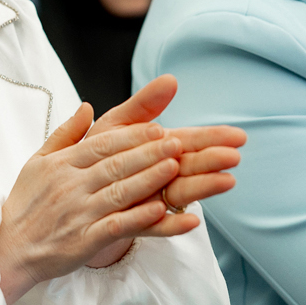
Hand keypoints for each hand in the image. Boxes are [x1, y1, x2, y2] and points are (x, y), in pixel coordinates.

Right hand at [0, 75, 244, 304]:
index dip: (132, 136)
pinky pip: (116, 226)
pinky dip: (139, 218)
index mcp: (61, 164)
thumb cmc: (25, 206)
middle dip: (149, 152)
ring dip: (150, 178)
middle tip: (177, 142)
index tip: (158, 128)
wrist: (6, 249)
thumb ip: (65, 134)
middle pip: (116, 164)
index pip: (102, 144)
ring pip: (120, 192)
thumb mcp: (37, 162)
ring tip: (176, 167)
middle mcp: (70, 186)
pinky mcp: (83, 241)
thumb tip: (87, 107)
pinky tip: (160, 209)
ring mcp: (78, 214)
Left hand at [87, 74, 244, 245]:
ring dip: (204, 187)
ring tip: (227, 181)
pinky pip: (155, 225)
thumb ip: (144, 104)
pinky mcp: (136, 223)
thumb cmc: (94, 154)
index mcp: (156, 147)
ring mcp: (151, 199)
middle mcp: (159, 174)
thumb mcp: (117, 123)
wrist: (69, 192)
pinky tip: (192, 221)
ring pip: (181, 192)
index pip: (190, 140)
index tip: (236, 136)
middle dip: (213, 160)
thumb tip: (171, 79)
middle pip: (191, 165)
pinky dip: (172, 224)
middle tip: (234, 155)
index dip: (213, 137)